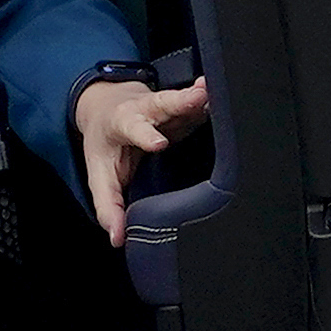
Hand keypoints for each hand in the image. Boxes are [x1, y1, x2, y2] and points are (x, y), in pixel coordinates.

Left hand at [75, 73, 212, 245]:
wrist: (107, 108)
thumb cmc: (106, 144)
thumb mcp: (100, 174)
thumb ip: (108, 205)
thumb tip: (118, 238)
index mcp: (122, 124)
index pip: (133, 130)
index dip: (146, 135)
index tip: (159, 144)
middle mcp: (146, 110)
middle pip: (163, 103)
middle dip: (182, 101)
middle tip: (200, 96)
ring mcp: (168, 106)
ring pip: (186, 100)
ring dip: (204, 97)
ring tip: (217, 93)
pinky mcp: (185, 108)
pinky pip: (201, 105)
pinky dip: (216, 102)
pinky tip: (231, 98)